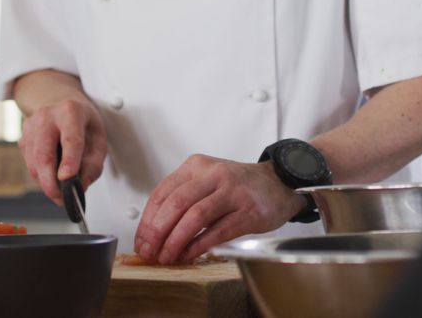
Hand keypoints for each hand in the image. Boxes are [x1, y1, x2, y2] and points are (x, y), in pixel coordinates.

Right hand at [18, 98, 106, 206]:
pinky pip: (30, 165)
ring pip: (35, 165)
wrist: (60, 103)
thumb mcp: (98, 139)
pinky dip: (43, 175)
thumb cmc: (82, 123)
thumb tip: (80, 186)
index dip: (69, 161)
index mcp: (71, 112)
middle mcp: (47, 116)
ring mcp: (30, 127)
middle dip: (51, 184)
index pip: (70, 139)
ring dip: (48, 182)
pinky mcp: (22, 139)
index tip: (67, 179)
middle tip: (62, 200)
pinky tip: (54, 169)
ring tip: (63, 184)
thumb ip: (93, 164)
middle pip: (44, 156)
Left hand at [133, 155, 305, 263]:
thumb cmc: (239, 186)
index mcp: (196, 166)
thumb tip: (155, 231)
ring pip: (195, 217)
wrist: (279, 182)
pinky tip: (188, 255)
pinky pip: (217, 231)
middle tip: (150, 251)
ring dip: (176, 241)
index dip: (148, 220)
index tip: (142, 240)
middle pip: (176, 204)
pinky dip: (199, 246)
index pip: (162, 193)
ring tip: (167, 256)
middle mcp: (214, 175)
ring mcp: (233, 192)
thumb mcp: (207, 180)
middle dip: (158, 232)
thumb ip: (183, 198)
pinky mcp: (249, 211)